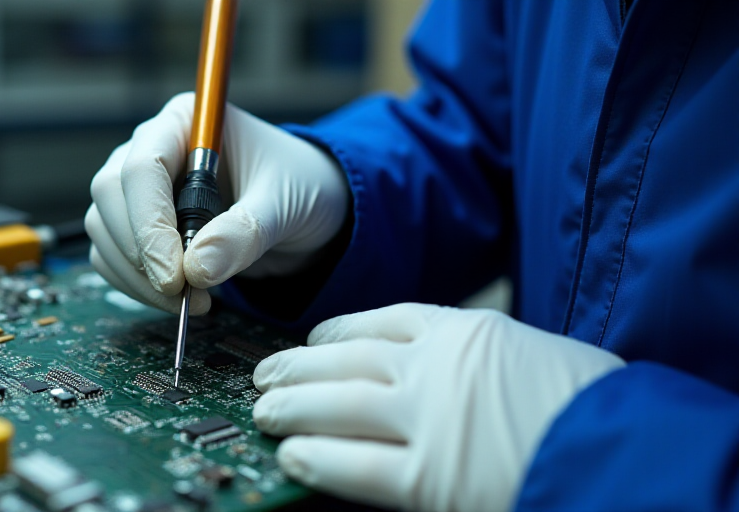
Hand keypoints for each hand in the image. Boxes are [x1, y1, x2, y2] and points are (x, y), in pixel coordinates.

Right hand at [86, 93, 348, 314]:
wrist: (306, 211)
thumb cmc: (300, 187)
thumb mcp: (285, 204)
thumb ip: (245, 231)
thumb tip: (197, 269)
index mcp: (186, 122)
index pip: (144, 167)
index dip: (150, 223)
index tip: (172, 275)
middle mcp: (152, 147)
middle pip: (111, 195)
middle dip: (140, 252)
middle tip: (181, 294)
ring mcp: (138, 188)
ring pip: (104, 229)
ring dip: (136, 276)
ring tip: (193, 300)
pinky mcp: (137, 225)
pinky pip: (113, 256)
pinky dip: (137, 285)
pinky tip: (183, 297)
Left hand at [252, 303, 624, 511]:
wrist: (626, 446)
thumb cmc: (590, 402)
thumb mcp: (529, 352)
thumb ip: (477, 355)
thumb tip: (443, 369)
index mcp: (464, 330)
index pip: (382, 321)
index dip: (336, 332)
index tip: (312, 340)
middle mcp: (434, 367)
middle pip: (344, 360)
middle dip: (298, 367)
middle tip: (264, 374)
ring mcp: (427, 420)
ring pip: (338, 406)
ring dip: (293, 408)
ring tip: (262, 411)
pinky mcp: (428, 477)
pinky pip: (357, 466)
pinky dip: (319, 459)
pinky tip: (292, 455)